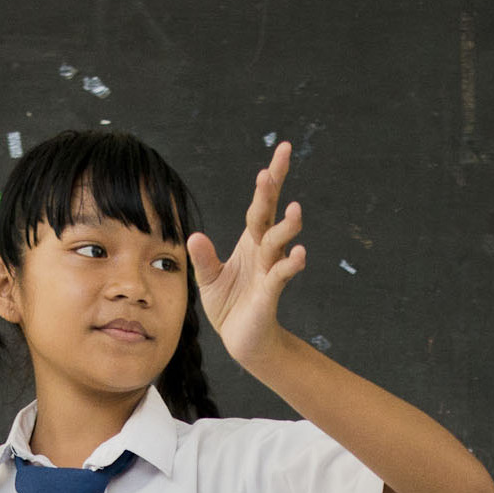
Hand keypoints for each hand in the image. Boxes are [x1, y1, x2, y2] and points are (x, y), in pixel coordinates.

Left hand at [186, 141, 306, 372]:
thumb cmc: (229, 306)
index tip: (282, 152)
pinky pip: (281, 275)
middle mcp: (264, 250)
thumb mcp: (209, 279)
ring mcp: (269, 270)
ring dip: (287, 227)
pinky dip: (290, 265)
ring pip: (278, 243)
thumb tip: (194, 236)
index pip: (261, 204)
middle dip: (273, 192)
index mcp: (251, 241)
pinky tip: (299, 254)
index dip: (271, 179)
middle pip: (270, 215)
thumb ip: (203, 259)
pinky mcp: (270, 293)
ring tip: (295, 211)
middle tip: (273, 169)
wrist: (242, 340)